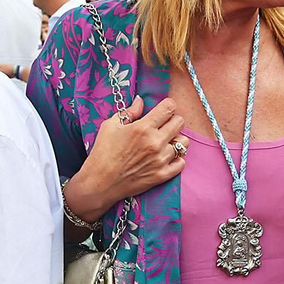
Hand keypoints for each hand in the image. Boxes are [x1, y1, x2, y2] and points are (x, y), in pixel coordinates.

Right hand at [67, 96, 185, 221]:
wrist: (99, 183)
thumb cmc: (102, 153)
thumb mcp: (110, 126)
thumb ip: (129, 112)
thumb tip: (140, 101)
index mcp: (142, 128)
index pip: (169, 107)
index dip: (168, 106)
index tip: (163, 110)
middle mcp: (155, 142)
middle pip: (180, 122)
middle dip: (173, 120)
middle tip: (164, 125)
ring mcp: (160, 160)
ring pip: (183, 143)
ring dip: (176, 140)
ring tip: (165, 142)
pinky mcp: (162, 175)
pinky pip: (182, 162)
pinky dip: (176, 159)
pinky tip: (166, 157)